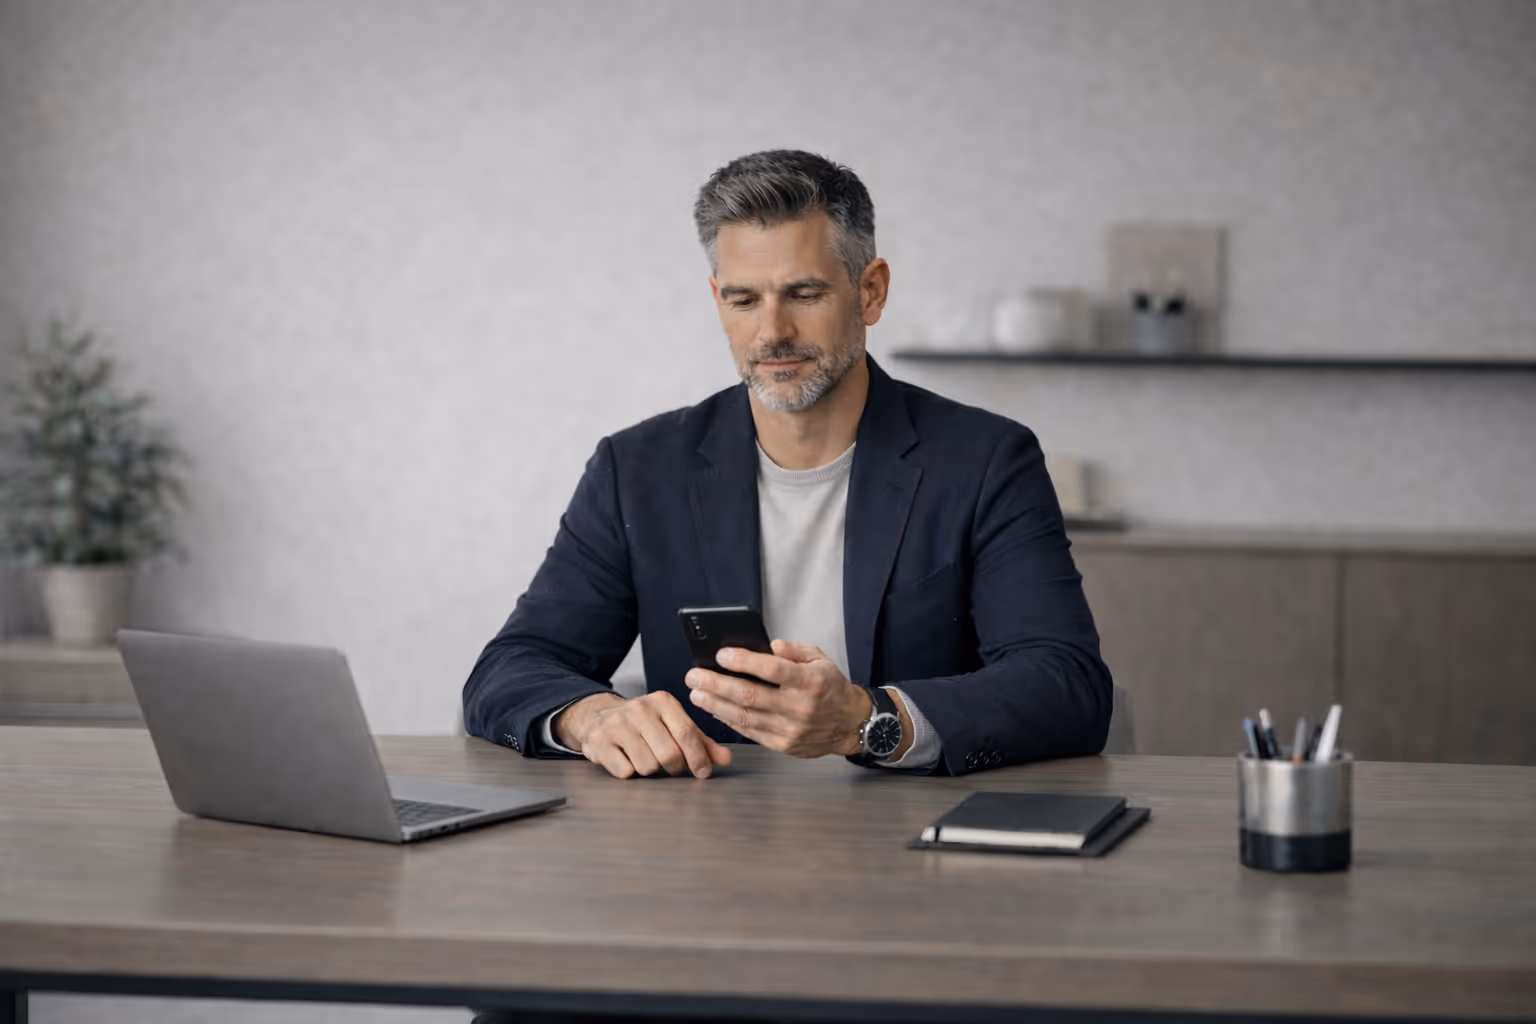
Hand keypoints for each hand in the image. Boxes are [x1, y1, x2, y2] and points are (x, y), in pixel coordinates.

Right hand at [555, 691, 733, 778]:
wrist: (597, 716)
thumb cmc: (642, 724)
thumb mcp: (671, 724)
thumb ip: (700, 741)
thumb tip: (725, 759)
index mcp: (662, 701)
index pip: (687, 733)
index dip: (698, 757)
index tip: (703, 772)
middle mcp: (639, 708)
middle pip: (669, 754)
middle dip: (675, 767)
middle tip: (672, 767)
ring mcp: (617, 724)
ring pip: (647, 766)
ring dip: (650, 770)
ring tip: (643, 757)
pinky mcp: (599, 741)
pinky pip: (625, 772)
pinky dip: (628, 772)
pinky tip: (625, 759)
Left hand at [684, 639, 871, 757]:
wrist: (849, 724)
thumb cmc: (830, 687)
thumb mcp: (820, 659)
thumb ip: (794, 649)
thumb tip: (768, 645)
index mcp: (811, 682)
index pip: (772, 669)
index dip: (744, 661)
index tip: (721, 654)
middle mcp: (800, 707)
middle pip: (751, 696)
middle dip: (717, 685)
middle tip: (695, 676)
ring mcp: (791, 729)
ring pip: (745, 717)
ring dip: (716, 705)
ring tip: (697, 693)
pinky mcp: (783, 745)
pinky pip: (750, 732)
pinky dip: (728, 721)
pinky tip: (714, 709)